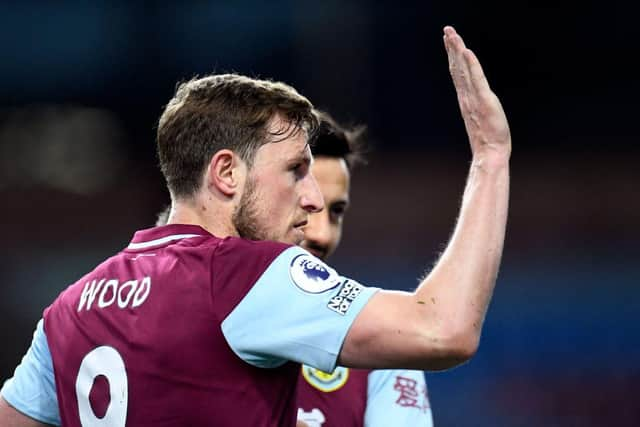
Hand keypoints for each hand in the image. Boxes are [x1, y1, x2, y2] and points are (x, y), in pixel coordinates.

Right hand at [443, 26, 510, 163]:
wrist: (490, 153)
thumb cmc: (489, 141)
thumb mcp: (482, 119)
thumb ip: (478, 109)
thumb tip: (478, 106)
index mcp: (466, 99)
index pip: (458, 73)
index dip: (453, 56)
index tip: (449, 41)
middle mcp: (466, 96)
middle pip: (457, 67)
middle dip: (452, 47)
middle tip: (447, 30)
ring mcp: (473, 98)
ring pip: (463, 69)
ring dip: (457, 50)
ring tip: (451, 35)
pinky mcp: (484, 100)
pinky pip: (476, 78)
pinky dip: (470, 64)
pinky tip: (466, 51)